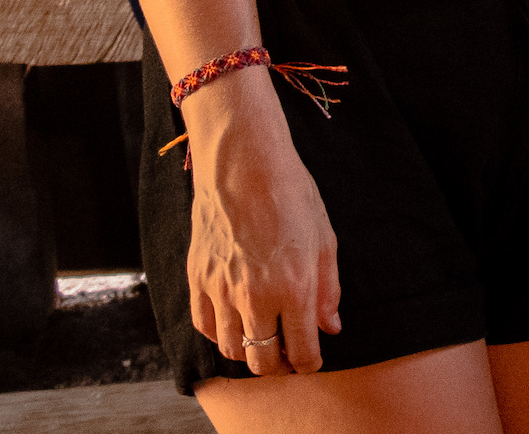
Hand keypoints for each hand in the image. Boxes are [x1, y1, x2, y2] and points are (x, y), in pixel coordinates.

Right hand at [185, 82, 342, 375]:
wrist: (243, 163)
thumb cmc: (291, 195)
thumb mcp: (324, 240)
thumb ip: (327, 290)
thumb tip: (330, 327)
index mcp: (294, 289)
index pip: (302, 352)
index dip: (309, 363)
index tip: (310, 360)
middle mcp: (255, 297)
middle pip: (263, 362)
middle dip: (278, 366)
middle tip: (286, 356)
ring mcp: (222, 290)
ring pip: (232, 349)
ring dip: (248, 353)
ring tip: (261, 340)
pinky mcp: (198, 278)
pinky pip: (204, 326)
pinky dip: (219, 333)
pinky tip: (233, 323)